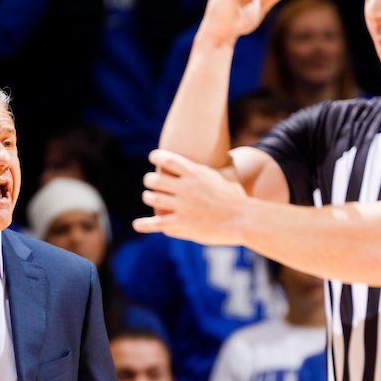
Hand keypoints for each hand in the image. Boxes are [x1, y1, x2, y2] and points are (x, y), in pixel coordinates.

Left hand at [134, 149, 250, 244]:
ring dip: (149, 197)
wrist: (243, 219)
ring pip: (153, 198)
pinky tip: (137, 224)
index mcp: (195, 173)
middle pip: (155, 179)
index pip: (167, 159)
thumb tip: (224, 155)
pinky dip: (145, 224)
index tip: (153, 157)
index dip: (157, 157)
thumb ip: (219, 166)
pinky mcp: (181, 223)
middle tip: (150, 181)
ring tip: (149, 197)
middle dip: (150, 180)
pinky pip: (157, 223)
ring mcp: (182, 206)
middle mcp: (185, 187)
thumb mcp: (228, 175)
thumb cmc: (239, 198)